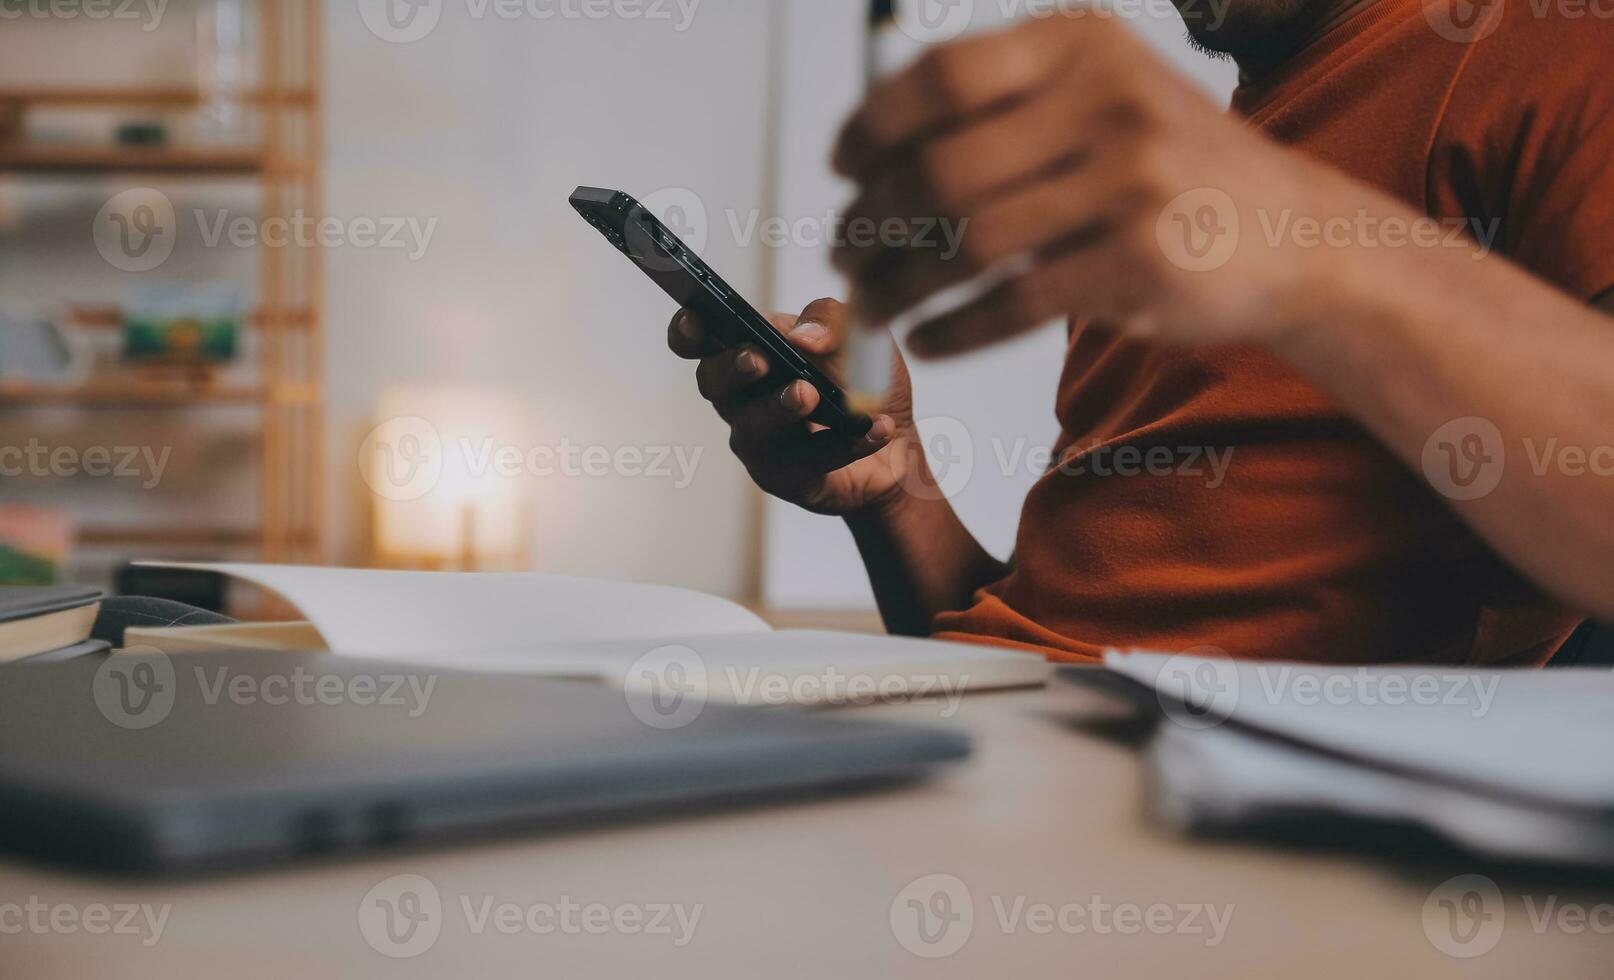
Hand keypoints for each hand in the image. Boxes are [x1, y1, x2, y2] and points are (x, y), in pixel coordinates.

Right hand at [668, 297, 926, 515]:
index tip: (695, 319)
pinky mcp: (785, 477)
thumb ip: (829, 320)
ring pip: (754, 426)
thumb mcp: (856, 335)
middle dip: (732, 368)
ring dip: (780, 408)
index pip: (700, 341)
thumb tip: (802, 336)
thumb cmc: (861, 380)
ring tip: (808, 394)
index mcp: (749, 351)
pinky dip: (844, 443)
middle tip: (758, 360)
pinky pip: (809, 460)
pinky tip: (874, 428)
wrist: (896, 443)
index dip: (687, 331)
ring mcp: (758, 440)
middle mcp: (742, 397)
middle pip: (714, 383)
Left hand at [831, 13, 1371, 355]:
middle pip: (940, 168)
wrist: (1293, 233)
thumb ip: (1004, 103)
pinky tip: (928, 339)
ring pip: (968, 243)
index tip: (841, 167)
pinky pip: (1013, 304)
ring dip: (898, 283)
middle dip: (870, 220)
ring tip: (872, 303)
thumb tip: (870, 150)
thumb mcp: (1102, 95)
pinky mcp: (1141, 264)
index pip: (941, 77)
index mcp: (1082, 44)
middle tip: (844, 253)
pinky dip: (954, 329)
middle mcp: (1108, 101)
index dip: (872, 126)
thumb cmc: (1168, 166)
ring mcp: (1131, 183)